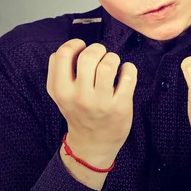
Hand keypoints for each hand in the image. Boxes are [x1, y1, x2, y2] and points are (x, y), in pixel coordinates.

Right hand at [47, 39, 137, 158]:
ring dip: (113, 58)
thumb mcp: (61, 94)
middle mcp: (79, 96)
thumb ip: (61, 71)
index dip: (74, 45)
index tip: (81, 49)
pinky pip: (128, 76)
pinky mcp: (120, 106)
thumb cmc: (78, 112)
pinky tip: (125, 72)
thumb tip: (75, 46)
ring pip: (108, 64)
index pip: (62, 55)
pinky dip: (129, 68)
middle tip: (101, 56)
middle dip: (98, 49)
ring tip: (113, 65)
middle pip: (88, 56)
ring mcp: (100, 102)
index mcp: (60, 90)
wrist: (92, 145)